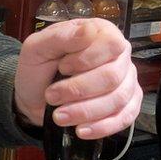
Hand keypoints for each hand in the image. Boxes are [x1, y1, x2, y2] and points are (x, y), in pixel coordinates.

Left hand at [15, 18, 140, 139]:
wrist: (34, 97)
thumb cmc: (37, 69)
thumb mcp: (37, 48)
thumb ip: (61, 37)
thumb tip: (90, 29)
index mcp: (100, 33)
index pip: (111, 44)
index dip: (87, 59)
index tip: (63, 68)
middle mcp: (118, 56)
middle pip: (112, 76)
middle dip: (78, 90)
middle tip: (52, 96)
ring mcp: (125, 81)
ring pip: (118, 99)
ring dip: (85, 111)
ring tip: (59, 116)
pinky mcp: (126, 105)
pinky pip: (125, 117)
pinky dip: (103, 126)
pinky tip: (81, 130)